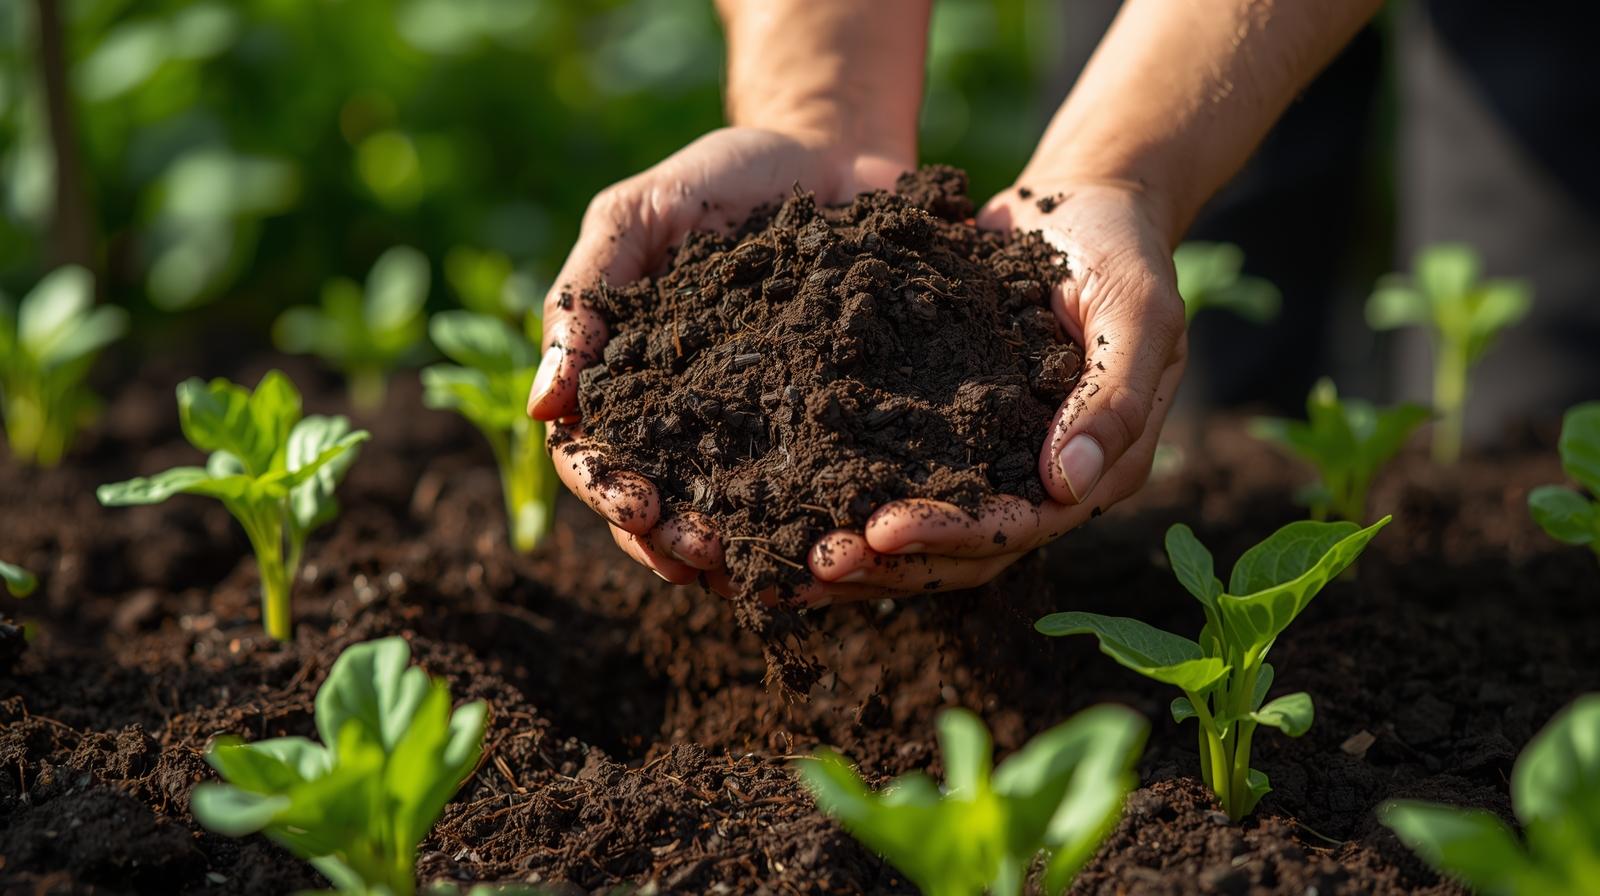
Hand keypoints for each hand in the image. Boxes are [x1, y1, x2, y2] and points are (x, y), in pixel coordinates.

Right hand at [527, 127, 909, 586]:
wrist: (835, 151)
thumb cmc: (725, 174)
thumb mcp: (641, 213)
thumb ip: (586, 295)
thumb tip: (540, 408)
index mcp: (625, 379)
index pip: (590, 457)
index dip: (606, 491)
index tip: (638, 508)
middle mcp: (684, 419)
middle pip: (656, 507)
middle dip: (670, 541)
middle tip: (703, 557)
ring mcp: (757, 428)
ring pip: (731, 515)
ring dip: (737, 551)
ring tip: (763, 567)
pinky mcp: (829, 425)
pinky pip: (815, 487)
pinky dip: (815, 522)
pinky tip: (832, 543)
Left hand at [806, 179, 1187, 598]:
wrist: (1082, 202)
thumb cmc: (1121, 251)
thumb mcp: (1136, 309)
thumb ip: (1115, 394)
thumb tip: (1067, 486)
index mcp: (1098, 470)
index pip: (1020, 527)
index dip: (953, 537)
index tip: (882, 533)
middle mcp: (1039, 481)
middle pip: (962, 551)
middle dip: (890, 563)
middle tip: (815, 564)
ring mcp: (990, 458)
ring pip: (922, 526)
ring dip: (859, 548)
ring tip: (787, 558)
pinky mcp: (946, 428)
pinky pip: (894, 471)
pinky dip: (845, 493)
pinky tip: (783, 501)